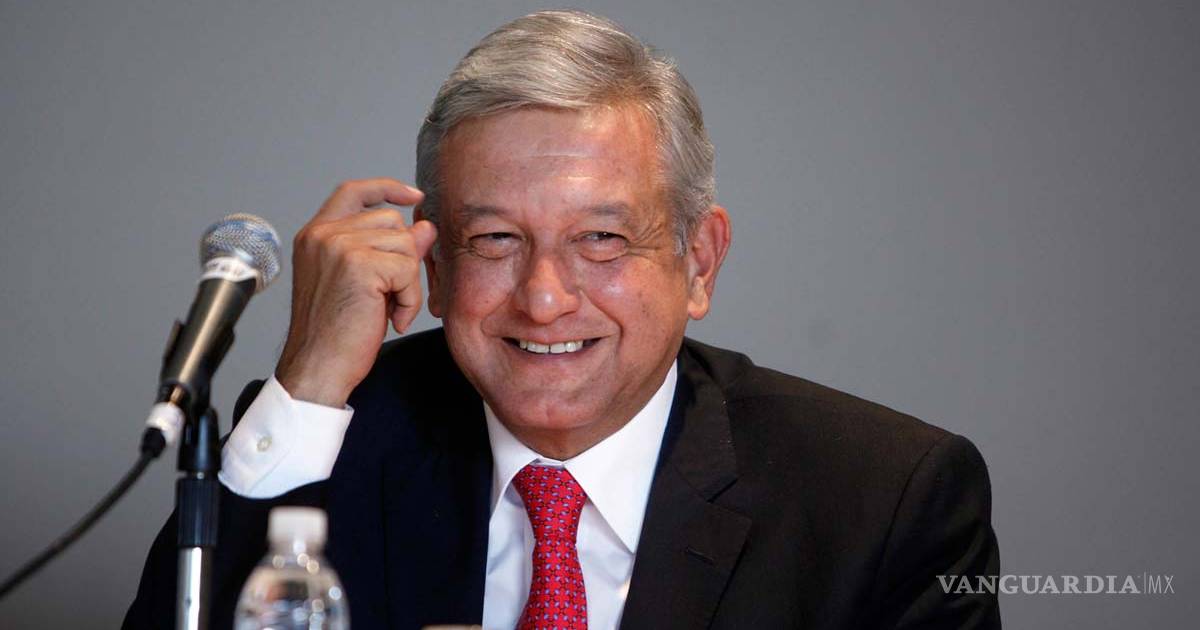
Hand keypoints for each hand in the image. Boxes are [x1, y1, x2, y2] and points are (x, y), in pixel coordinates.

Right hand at [275, 179, 436, 406]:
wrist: (317, 367)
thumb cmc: (335, 332)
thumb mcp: (363, 282)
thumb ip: (388, 249)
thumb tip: (424, 226)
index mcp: (315, 235)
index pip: (353, 191)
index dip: (386, 188)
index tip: (414, 196)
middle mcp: (322, 234)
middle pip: (391, 221)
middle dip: (404, 258)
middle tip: (391, 296)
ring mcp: (338, 246)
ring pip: (404, 245)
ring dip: (407, 283)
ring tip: (388, 310)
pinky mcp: (359, 264)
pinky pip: (408, 270)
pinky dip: (409, 299)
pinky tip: (393, 319)